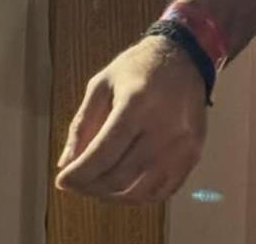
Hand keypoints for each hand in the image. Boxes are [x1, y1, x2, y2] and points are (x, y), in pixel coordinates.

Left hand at [56, 35, 206, 203]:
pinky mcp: (193, 156)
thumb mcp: (101, 84)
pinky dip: (136, 197)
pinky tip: (122, 188)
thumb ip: (82, 124)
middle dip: (90, 187)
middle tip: (76, 184)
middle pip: (120, 176)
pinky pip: (161, 192)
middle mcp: (163, 128)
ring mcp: (181, 146)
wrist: (183, 58)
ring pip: (139, 192)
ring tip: (95, 187)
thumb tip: (66, 163)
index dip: (79, 174)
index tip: (62, 181)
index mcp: (136, 104)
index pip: (103, 153)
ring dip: (111, 196)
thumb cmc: (137, 68)